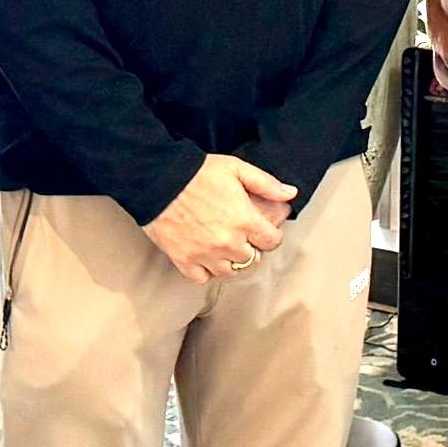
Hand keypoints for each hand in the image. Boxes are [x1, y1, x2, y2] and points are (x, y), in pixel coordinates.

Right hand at [143, 153, 293, 282]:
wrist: (157, 179)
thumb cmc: (197, 172)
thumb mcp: (236, 168)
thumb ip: (266, 183)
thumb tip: (290, 194)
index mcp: (245, 220)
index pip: (272, 242)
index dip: (271, 236)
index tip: (264, 231)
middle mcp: (228, 243)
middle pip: (252, 259)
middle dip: (251, 249)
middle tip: (243, 238)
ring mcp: (205, 255)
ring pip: (229, 272)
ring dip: (230, 262)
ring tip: (225, 249)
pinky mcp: (184, 261)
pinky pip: (203, 278)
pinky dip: (206, 271)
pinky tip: (205, 257)